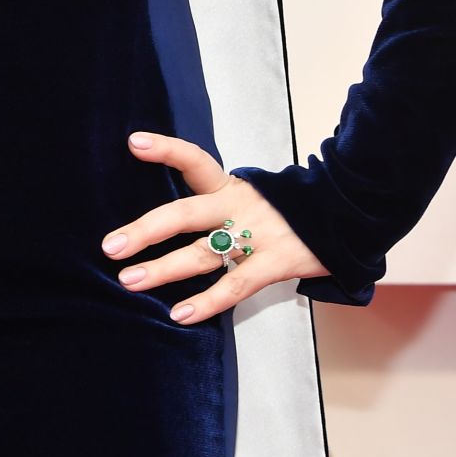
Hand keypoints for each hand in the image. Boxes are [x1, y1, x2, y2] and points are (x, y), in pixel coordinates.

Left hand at [100, 132, 328, 322]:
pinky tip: (179, 314)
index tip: (134, 143)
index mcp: (230, 186)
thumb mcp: (249, 196)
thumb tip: (166, 221)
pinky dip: (206, 302)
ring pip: (202, 253)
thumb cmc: (285, 210)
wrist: (344, 215)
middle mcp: (238, 206)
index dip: (166, 150)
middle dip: (145, 230)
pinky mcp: (275, 262)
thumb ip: (214, 203)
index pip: (194, 160)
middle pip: (185, 213)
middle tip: (111, 246)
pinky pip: (234, 284)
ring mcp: (256, 235)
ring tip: (129, 281)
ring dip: (162, 269)